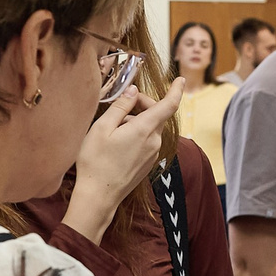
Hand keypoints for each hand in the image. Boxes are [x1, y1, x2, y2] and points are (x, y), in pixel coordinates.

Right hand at [65, 79, 183, 241]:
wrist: (99, 196)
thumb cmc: (95, 161)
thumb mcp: (101, 128)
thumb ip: (120, 106)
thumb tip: (133, 91)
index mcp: (144, 130)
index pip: (168, 105)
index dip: (176, 90)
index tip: (180, 79)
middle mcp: (154, 142)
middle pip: (156, 114)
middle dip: (142, 104)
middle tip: (121, 102)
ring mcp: (153, 154)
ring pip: (150, 127)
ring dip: (136, 120)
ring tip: (112, 128)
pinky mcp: (148, 163)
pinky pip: (147, 141)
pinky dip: (136, 134)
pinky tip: (117, 141)